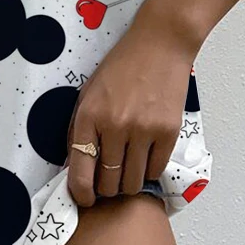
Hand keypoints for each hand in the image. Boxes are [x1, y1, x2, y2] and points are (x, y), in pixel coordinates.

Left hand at [66, 14, 198, 206]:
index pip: (80, 172)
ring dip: (128, 183)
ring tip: (127, 170)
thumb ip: (81, 128)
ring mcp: (143, 131)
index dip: (81, 194)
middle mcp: (114, 126)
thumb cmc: (122, 66)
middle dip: (106, 189)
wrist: (159, 45)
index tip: (85, 200)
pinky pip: (155, 170)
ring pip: (132, 182)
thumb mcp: (89, 92)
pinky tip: (144, 158)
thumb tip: (76, 166)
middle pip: (108, 183)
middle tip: (108, 181)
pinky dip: (148, 171)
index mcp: (89, 115)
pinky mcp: (168, 133)